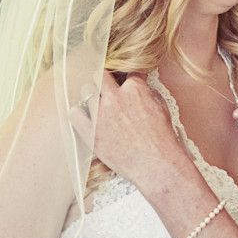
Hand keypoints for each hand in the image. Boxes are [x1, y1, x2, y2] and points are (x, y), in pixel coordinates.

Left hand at [69, 71, 191, 186]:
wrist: (157, 166)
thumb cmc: (162, 140)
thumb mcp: (161, 108)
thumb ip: (145, 93)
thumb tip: (138, 88)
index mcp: (135, 89)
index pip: (127, 71)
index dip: (126, 75)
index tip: (125, 80)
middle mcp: (116, 98)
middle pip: (100, 74)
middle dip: (104, 79)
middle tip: (107, 88)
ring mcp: (101, 115)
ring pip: (86, 91)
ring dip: (92, 97)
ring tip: (99, 107)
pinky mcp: (91, 133)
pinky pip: (74, 113)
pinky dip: (79, 113)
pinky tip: (86, 118)